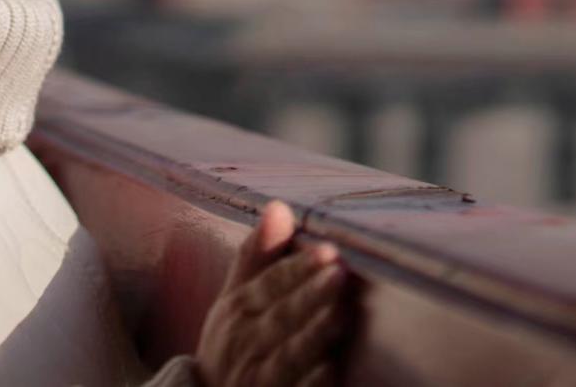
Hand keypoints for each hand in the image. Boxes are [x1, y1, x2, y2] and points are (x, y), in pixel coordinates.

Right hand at [193, 201, 353, 386]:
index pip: (268, 284)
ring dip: (314, 334)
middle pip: (280, 316)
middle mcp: (246, 341)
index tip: (327, 249)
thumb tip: (279, 205)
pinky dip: (311, 383)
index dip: (296, 268)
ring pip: (288, 355)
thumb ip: (258, 255)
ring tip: (342, 313)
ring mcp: (260, 378)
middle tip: (339, 273)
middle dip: (309, 295)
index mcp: (238, 309)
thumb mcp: (235, 298)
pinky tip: (332, 369)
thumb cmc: (234, 341)